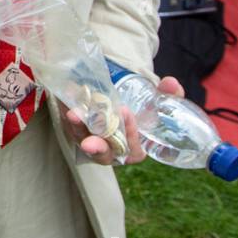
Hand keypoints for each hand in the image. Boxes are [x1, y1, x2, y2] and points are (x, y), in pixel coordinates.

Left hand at [63, 75, 184, 164]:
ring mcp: (91, 140)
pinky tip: (67, 97)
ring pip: (82, 140)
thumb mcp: (160, 103)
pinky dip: (67, 111)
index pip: (132, 152)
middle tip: (89, 143)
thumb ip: (170, 95)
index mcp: (132, 150)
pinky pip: (69, 124)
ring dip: (77, 128)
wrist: (123, 101)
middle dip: (96, 148)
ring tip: (74, 113)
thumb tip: (171, 83)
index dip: (130, 135)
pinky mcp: (76, 128)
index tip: (126, 112)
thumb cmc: (145, 110)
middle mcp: (110, 150)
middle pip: (102, 155)